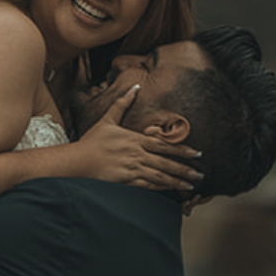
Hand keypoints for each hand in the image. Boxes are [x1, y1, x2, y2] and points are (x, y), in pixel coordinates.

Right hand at [70, 82, 200, 192]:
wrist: (76, 162)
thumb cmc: (91, 142)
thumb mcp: (107, 119)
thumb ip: (123, 103)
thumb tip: (135, 86)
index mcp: (134, 139)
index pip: (164, 144)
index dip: (182, 150)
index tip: (196, 154)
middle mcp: (136, 154)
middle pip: (166, 162)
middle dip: (185, 169)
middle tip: (200, 174)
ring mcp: (131, 169)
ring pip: (160, 176)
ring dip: (177, 180)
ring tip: (190, 185)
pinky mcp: (126, 181)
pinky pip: (148, 185)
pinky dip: (161, 188)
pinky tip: (171, 190)